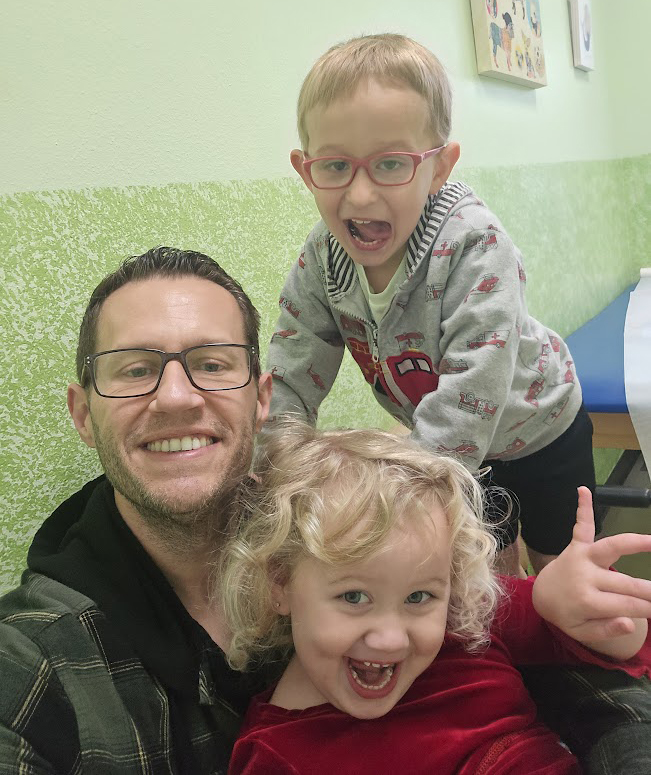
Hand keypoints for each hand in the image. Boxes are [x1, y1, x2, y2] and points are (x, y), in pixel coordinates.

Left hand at [532, 486, 650, 658]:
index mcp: (586, 601)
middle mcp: (584, 576)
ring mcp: (580, 558)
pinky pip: (581, 526)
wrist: (542, 595)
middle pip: (624, 584)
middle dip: (649, 590)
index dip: (646, 609)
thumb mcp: (582, 632)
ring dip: (632, 542)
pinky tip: (584, 490)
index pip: (626, 606)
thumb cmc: (568, 614)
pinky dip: (583, 508)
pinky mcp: (576, 545)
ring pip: (609, 548)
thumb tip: (630, 624)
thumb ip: (606, 630)